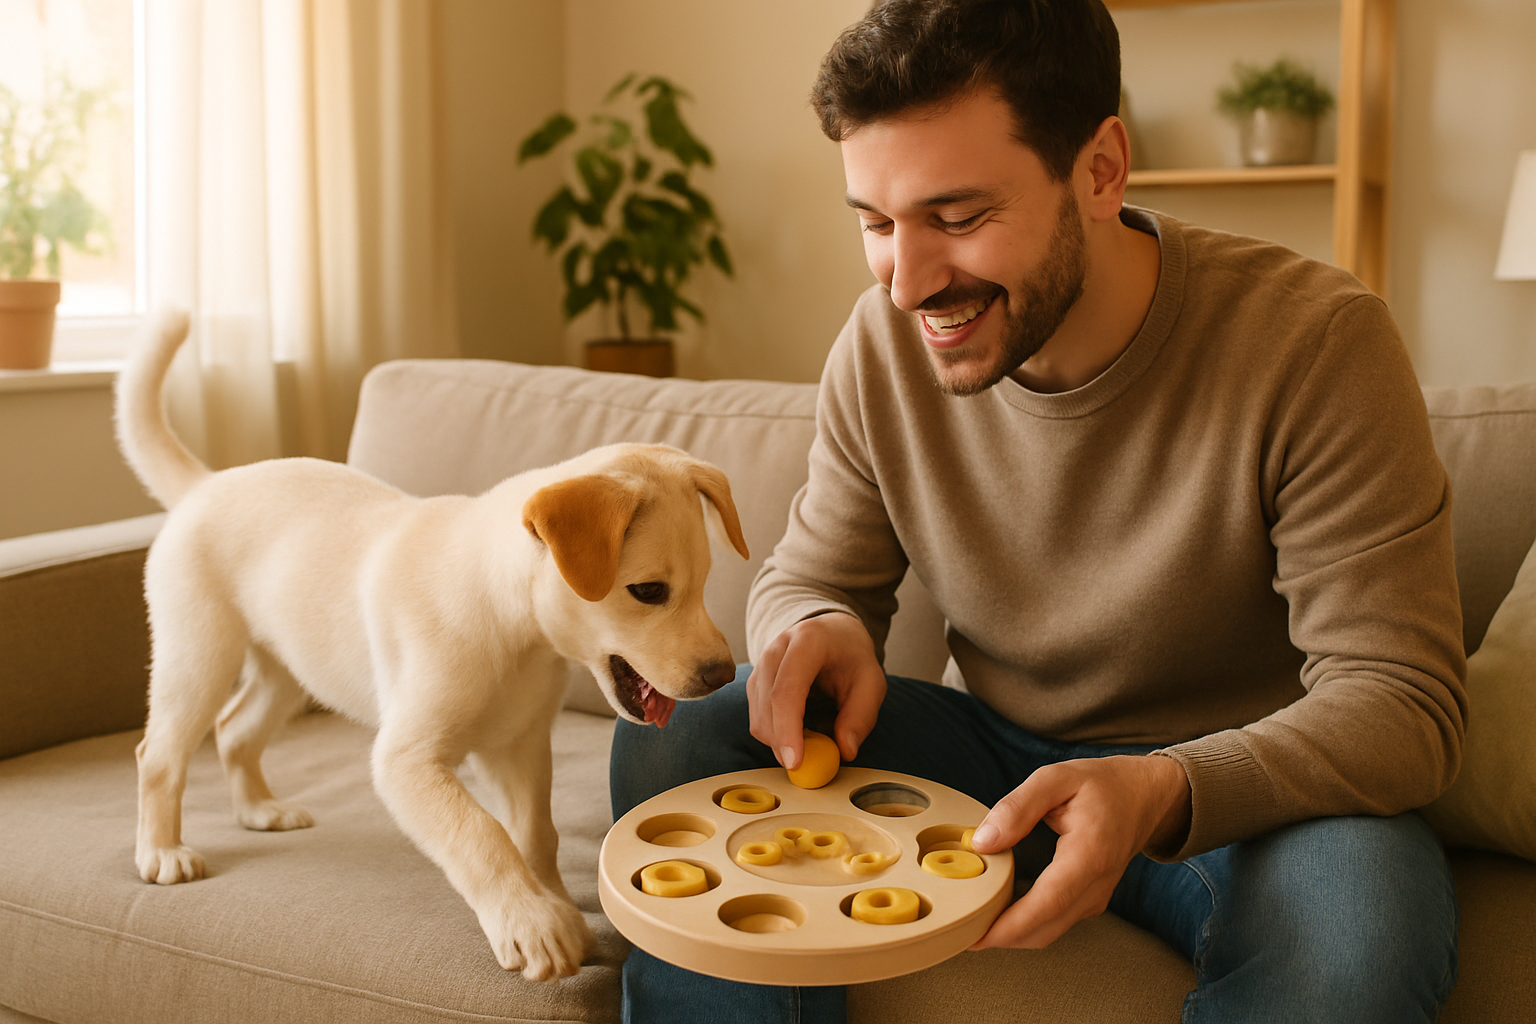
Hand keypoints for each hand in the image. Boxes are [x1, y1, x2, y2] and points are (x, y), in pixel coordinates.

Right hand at [746, 612, 885, 769]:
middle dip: (782, 742)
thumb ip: (861, 716)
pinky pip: (756, 717)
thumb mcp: (871, 682)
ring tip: (811, 741)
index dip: (787, 729)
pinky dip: (774, 734)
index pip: (787, 689)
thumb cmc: (852, 657)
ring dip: (778, 740)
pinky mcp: (755, 680)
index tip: (795, 762)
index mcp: (808, 641)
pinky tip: (798, 732)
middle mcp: (777, 648)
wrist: (833, 633)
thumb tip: (844, 751)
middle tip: (807, 766)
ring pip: (757, 714)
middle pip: (767, 704)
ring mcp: (761, 663)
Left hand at [969, 754, 1190, 949]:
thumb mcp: (1056, 779)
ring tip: (972, 916)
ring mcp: (1095, 898)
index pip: (1047, 904)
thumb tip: (983, 842)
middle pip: (1044, 929)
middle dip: (1000, 936)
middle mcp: (1096, 886)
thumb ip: (1017, 807)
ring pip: (1048, 932)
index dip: (1009, 926)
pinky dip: (1024, 923)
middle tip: (958, 927)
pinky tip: (998, 907)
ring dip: (1010, 933)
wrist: (1144, 797)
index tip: (974, 934)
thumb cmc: (1101, 785)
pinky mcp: (1089, 901)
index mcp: (1089, 856)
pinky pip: (1053, 922)